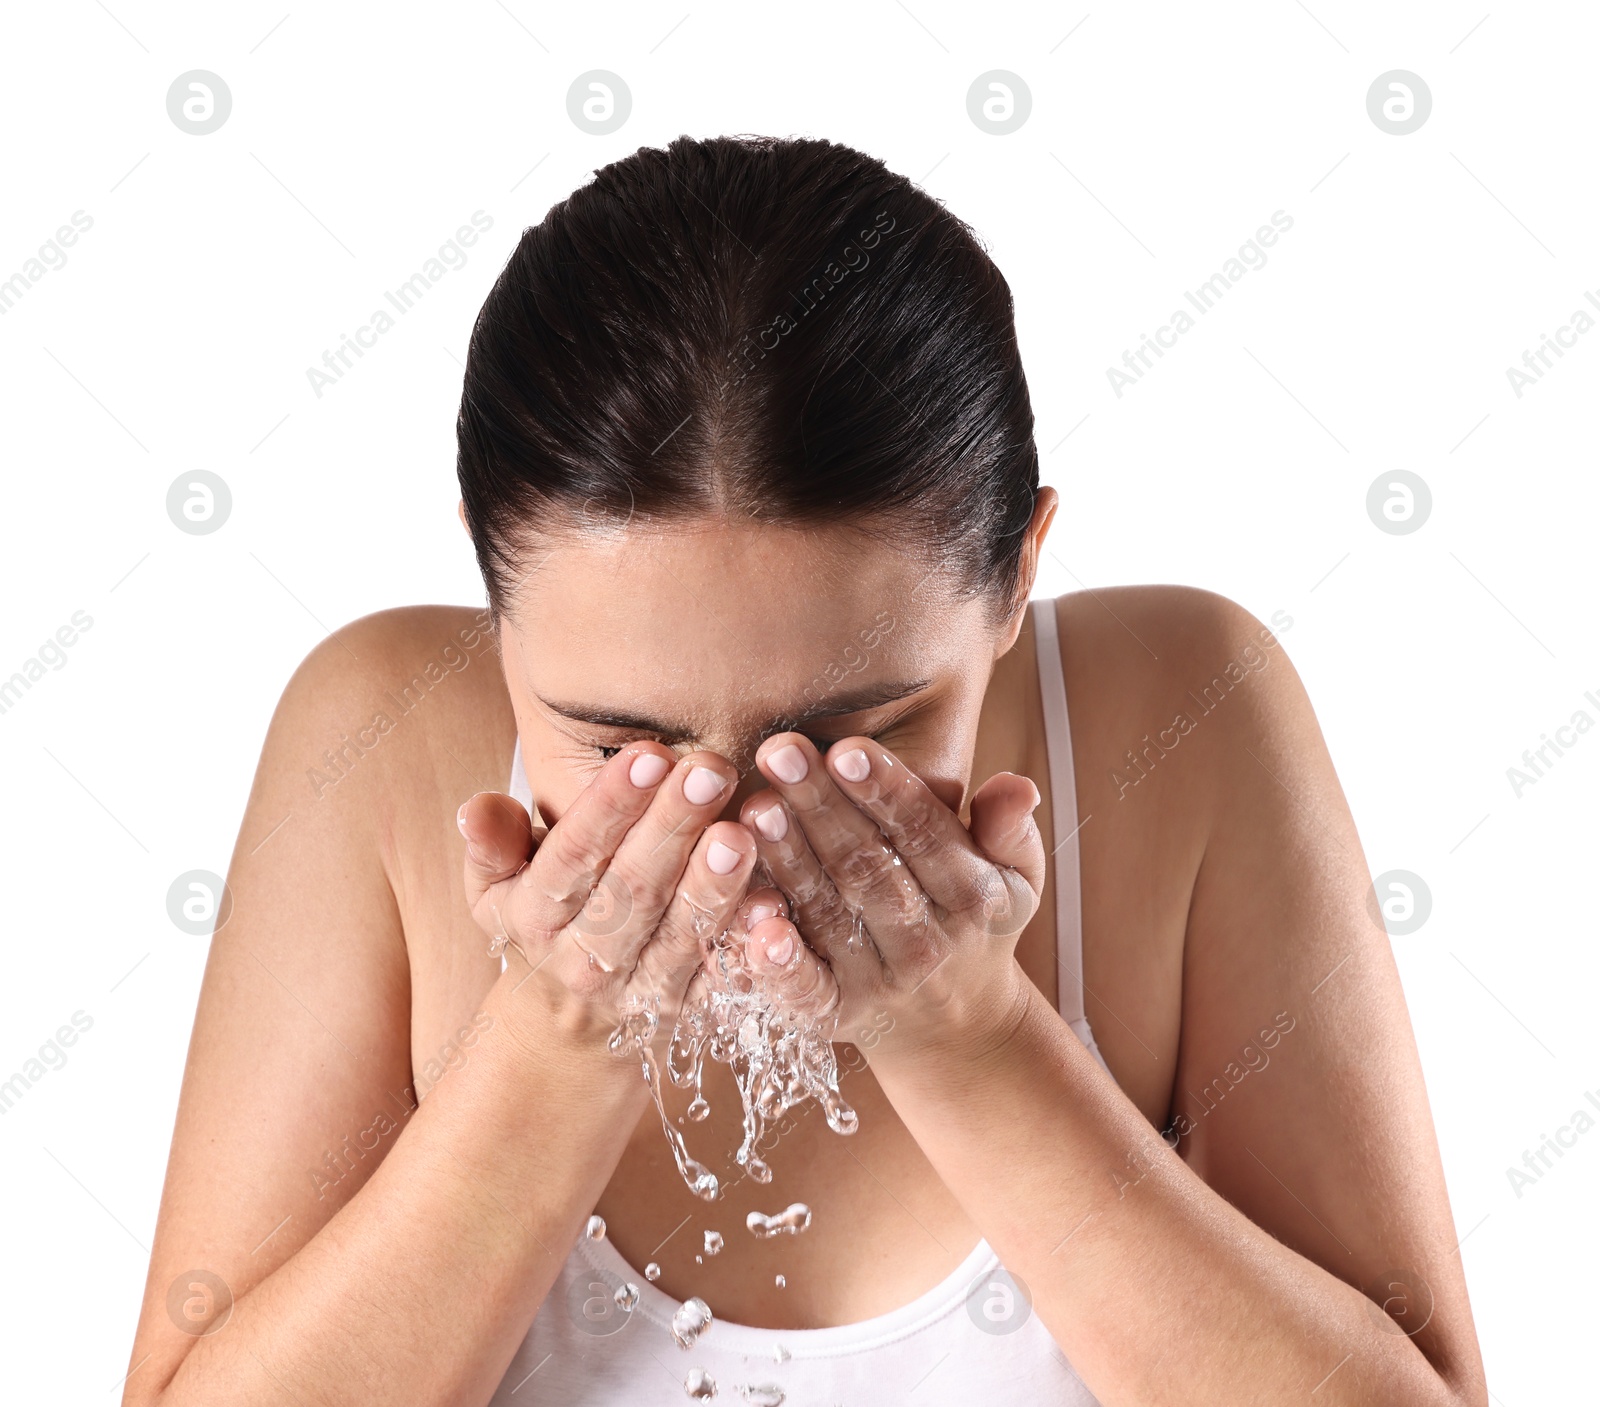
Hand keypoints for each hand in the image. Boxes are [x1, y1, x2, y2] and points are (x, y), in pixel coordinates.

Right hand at [457, 743, 758, 1053]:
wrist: (566, 1029)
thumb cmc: (539, 922)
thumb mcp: (495, 888)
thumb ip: (490, 844)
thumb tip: (476, 806)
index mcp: (535, 917)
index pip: (573, 854)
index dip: (610, 805)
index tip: (649, 754)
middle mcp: (587, 958)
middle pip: (633, 889)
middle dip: (672, 827)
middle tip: (709, 770)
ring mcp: (641, 990)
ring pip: (680, 936)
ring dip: (713, 885)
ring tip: (741, 832)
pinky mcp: (690, 1012)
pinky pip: (722, 982)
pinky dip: (747, 947)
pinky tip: (774, 903)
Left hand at [729, 733, 1044, 1066]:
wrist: (958, 1029)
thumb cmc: (977, 927)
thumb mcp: (1015, 878)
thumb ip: (1010, 828)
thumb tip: (1017, 785)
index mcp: (971, 896)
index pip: (924, 833)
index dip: (886, 791)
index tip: (847, 748)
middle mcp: (924, 942)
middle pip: (866, 866)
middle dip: (820, 806)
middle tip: (779, 751)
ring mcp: (877, 982)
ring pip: (827, 914)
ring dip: (788, 862)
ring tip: (755, 808)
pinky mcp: (836, 1015)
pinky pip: (805, 991)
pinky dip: (778, 963)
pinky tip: (752, 920)